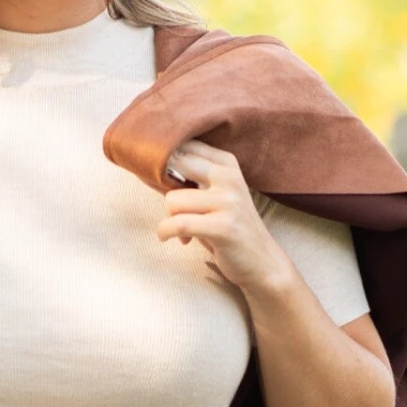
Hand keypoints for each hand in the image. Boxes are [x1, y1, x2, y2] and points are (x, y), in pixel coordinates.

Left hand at [155, 139, 291, 299]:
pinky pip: (179, 224)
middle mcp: (229, 177)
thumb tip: (145, 163)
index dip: (162, 159)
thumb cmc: (228, 228)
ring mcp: (228, 202)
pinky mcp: (223, 227)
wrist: (261, 261)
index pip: (183, 145)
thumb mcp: (214, 194)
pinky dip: (167, 233)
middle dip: (163, 188)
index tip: (160, 180)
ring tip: (183, 231)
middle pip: (174, 166)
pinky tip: (177, 240)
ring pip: (172, 200)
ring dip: (169, 219)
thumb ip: (189, 177)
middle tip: (172, 209)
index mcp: (226, 163)